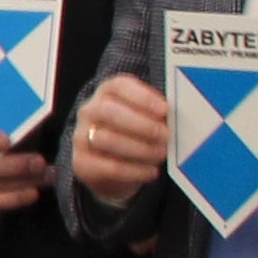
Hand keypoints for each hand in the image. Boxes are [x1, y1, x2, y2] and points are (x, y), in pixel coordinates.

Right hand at [0, 116, 50, 214]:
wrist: (10, 133)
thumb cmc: (7, 120)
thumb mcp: (9, 113)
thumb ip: (12, 114)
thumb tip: (26, 112)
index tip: (7, 140)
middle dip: (14, 166)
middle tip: (40, 162)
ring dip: (21, 182)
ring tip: (48, 174)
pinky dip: (15, 199)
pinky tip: (35, 192)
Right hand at [67, 72, 166, 205]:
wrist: (108, 167)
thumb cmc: (133, 134)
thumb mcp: (144, 117)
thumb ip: (157, 114)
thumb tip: (176, 120)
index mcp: (107, 92)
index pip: (119, 86)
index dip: (143, 97)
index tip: (165, 109)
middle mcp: (90, 110)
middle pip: (109, 111)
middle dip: (141, 124)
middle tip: (165, 135)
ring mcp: (81, 136)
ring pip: (107, 140)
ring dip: (140, 148)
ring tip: (161, 154)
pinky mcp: (82, 163)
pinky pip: (108, 167)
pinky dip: (135, 171)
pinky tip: (152, 171)